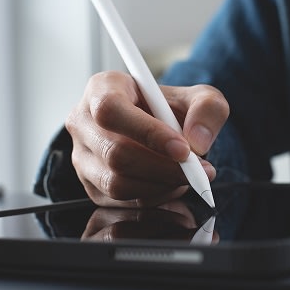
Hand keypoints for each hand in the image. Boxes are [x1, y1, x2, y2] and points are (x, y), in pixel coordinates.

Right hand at [66, 71, 228, 206]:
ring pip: (116, 183)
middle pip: (114, 153)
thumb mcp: (200, 98)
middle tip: (198, 171)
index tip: (183, 148)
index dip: (146, 132)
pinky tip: (169, 183)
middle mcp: (83, 122)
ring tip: (186, 175)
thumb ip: (207, 109)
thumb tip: (197, 142)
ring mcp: (82, 156)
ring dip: (160, 185)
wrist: (163, 131)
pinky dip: (153, 197)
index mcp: (102, 88)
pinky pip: (120, 201)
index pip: (111, 110)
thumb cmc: (171, 109)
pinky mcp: (91, 185)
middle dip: (163, 168)